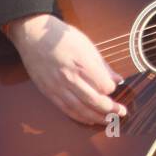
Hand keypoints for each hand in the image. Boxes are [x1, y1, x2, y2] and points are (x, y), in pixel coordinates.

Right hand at [5, 13, 127, 125]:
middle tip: (121, 112)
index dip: (111, 89)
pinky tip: (90, 119)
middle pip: (93, 100)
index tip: (114, 87)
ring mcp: (57, 86)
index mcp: (81, 62)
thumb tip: (118, 79)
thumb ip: (103, 65)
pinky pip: (66, 109)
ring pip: (80, 109)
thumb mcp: (86, 45)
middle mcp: (69, 77)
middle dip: (110, 109)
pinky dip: (79, 117)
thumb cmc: (61, 37)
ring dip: (97, 117)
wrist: (33, 35)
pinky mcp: (48, 92)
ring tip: (109, 120)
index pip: (102, 85)